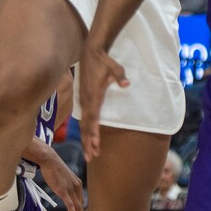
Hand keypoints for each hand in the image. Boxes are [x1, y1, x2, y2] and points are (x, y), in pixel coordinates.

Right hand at [36, 150, 83, 210]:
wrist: (50, 160)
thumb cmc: (56, 169)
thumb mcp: (66, 178)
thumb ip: (69, 187)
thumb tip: (69, 195)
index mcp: (78, 184)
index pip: (82, 200)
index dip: (82, 210)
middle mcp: (77, 186)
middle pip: (81, 204)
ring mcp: (70, 188)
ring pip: (77, 205)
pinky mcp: (63, 190)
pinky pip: (69, 203)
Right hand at [79, 41, 128, 160]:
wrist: (90, 52)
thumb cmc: (104, 61)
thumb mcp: (114, 67)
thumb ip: (120, 76)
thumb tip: (126, 84)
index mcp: (94, 95)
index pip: (93, 118)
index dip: (94, 132)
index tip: (96, 144)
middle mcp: (86, 100)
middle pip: (86, 125)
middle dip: (88, 142)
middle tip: (91, 157)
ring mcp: (84, 100)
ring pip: (83, 123)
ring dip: (86, 139)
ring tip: (90, 154)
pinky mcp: (84, 98)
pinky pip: (83, 118)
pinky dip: (85, 129)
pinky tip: (88, 137)